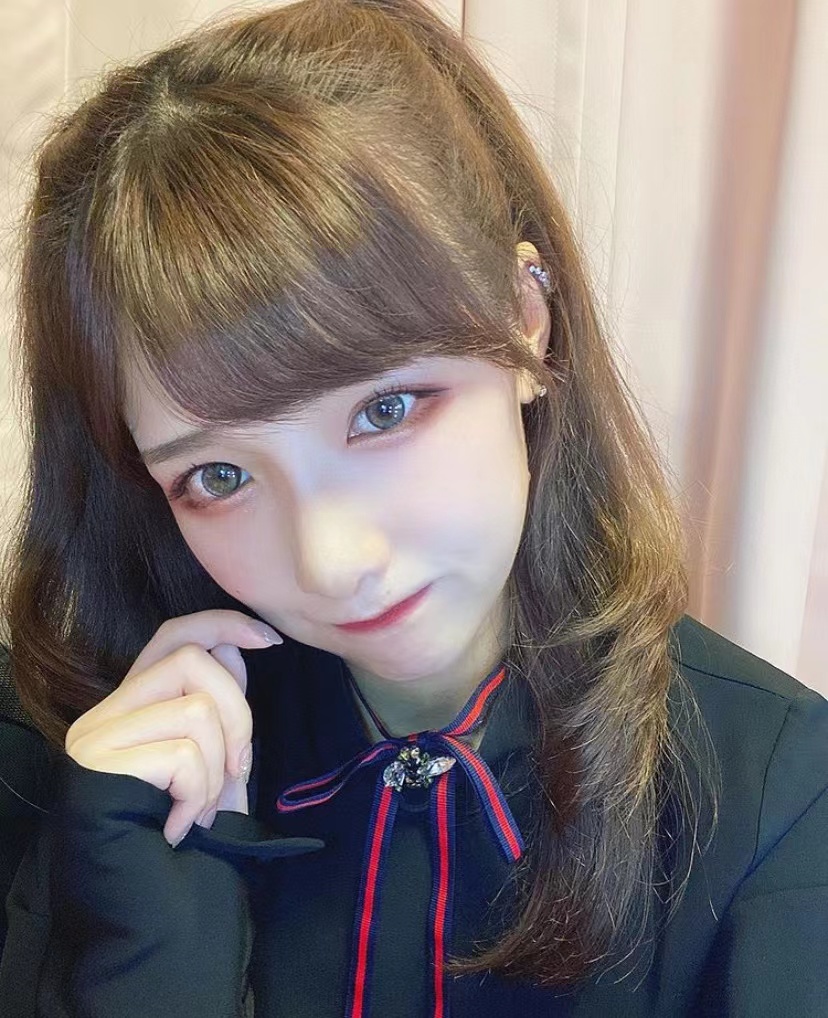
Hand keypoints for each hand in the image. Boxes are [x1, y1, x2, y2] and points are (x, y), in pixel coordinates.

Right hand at [64, 610, 282, 846]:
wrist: (143, 917)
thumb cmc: (183, 847)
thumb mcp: (215, 768)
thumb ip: (221, 711)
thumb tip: (234, 647)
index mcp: (134, 709)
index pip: (173, 636)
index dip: (222, 625)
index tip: (268, 640)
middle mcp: (106, 714)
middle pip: (192, 660)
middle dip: (237, 714)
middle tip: (235, 772)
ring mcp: (98, 737)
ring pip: (196, 709)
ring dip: (217, 768)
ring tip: (199, 809)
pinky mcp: (99, 764)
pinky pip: (184, 755)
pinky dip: (198, 794)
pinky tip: (179, 827)